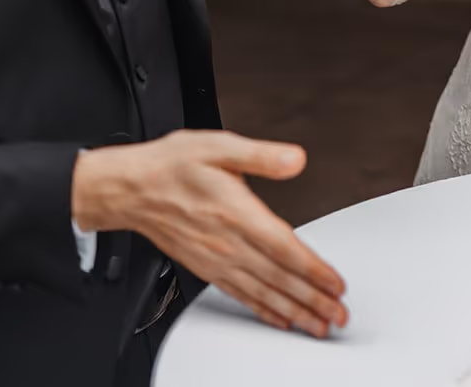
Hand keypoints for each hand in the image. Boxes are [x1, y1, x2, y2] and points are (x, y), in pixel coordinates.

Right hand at [72, 130, 347, 337]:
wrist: (130, 189)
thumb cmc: (172, 166)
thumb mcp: (218, 146)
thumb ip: (261, 155)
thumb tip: (294, 158)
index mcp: (237, 213)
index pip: (284, 248)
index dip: (313, 270)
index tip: (336, 283)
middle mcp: (228, 243)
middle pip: (278, 279)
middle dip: (312, 300)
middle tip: (339, 316)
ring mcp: (217, 260)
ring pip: (262, 293)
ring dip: (293, 311)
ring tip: (318, 325)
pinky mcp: (206, 268)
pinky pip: (239, 295)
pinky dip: (263, 309)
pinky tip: (279, 317)